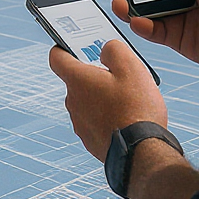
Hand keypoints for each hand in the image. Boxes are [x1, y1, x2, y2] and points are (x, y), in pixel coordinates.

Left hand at [49, 39, 166, 160]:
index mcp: (77, 80)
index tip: (79, 45)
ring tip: (128, 98)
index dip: (65, 47)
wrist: (141, 153)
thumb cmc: (136, 109)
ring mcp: (79, 123)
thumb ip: (113, 48)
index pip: (57, 56)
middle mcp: (72, 101)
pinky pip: (95, 120)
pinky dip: (106, 115)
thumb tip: (104, 49)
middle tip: (117, 73)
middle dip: (94, 73)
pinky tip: (127, 117)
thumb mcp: (130, 66)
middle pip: (77, 79)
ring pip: (87, 100)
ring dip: (102, 96)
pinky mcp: (90, 139)